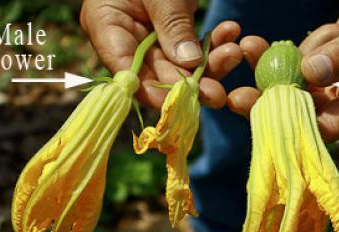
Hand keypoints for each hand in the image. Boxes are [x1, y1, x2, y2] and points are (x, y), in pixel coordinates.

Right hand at [80, 0, 242, 107]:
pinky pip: (193, 48)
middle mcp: (126, 37)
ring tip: (232, 54)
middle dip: (188, 83)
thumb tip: (188, 64)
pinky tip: (231, 32)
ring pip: (179, 65)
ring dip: (209, 64)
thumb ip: (171, 25)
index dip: (151, 91)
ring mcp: (151, 37)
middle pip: (155, 74)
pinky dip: (214, 43)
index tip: (180, 99)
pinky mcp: (174, 33)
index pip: (125, 71)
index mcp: (106, 25)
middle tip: (217, 93)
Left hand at [227, 0, 338, 141]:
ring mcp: (338, 82)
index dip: (296, 123)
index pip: (330, 127)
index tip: (261, 114)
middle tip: (236, 98)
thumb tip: (310, 73)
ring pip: (296, 84)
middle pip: (304, 111)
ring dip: (278, 65)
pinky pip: (299, 61)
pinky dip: (292, 49)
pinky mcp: (327, 64)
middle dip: (270, 101)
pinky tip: (311, 32)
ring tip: (265, 42)